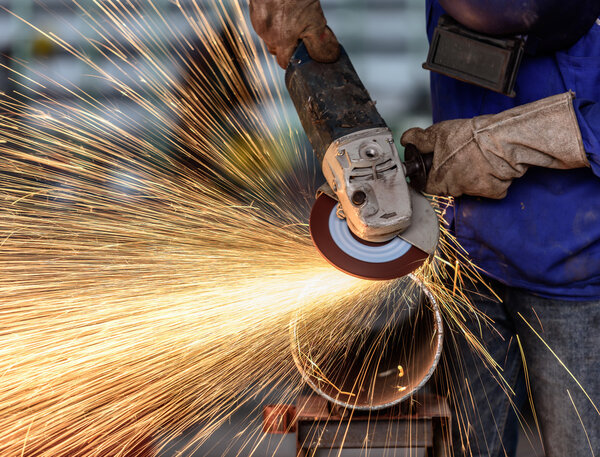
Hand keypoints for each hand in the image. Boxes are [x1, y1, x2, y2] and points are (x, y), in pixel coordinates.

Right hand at [249, 0, 339, 68]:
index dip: (294, 60)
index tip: (302, 54)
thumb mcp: (315, 22)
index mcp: (280, 41)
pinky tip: (283, 7)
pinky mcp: (254, 7)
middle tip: (300, 30)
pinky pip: (264, 20)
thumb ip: (319, 45)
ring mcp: (257, 20)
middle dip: (287, 44)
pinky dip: (274, 17)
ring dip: (280, 29)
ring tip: (292, 15)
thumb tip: (326, 59)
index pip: (284, 63)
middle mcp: (266, 33)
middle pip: (276, 48)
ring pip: (270, 33)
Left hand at [401, 92, 588, 198]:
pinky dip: (490, 179)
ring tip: (476, 157)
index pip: (426, 185)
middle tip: (458, 156)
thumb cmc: (470, 137)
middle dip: (451, 173)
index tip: (433, 167)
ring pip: (468, 186)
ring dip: (470, 175)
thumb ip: (419, 139)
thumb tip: (407, 139)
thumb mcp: (438, 133)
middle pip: (448, 186)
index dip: (428, 175)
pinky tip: (491, 164)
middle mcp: (455, 189)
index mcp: (439, 179)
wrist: (502, 139)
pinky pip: (489, 188)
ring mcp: (475, 192)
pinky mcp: (494, 191)